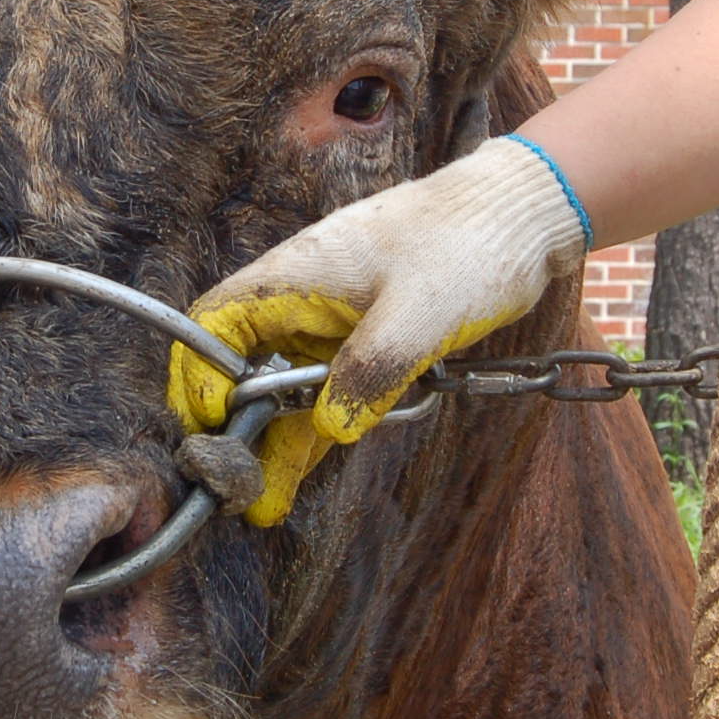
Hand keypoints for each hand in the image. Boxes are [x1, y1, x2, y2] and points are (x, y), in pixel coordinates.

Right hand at [169, 136, 590, 524]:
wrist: (520, 215)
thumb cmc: (469, 243)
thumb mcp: (422, 312)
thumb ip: (371, 369)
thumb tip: (329, 428)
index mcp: (297, 274)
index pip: (213, 323)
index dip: (199, 376)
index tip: (212, 429)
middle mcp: (302, 298)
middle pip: (241, 365)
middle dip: (233, 428)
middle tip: (237, 491)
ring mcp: (332, 320)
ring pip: (282, 385)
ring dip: (272, 440)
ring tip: (263, 503)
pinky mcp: (364, 339)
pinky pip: (324, 388)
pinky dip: (312, 427)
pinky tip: (296, 473)